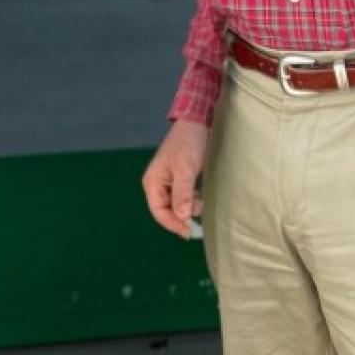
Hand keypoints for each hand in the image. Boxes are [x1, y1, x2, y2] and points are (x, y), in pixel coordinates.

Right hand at [142, 119, 208, 238]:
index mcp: (153, 182)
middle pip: (167, 210)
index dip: (172, 224)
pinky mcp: (180, 179)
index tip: (188, 232)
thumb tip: (182, 216)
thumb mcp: (186, 169)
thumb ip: (183, 193)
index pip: (159, 211)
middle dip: (182, 216)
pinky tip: (201, 198)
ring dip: (189, 208)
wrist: (197, 122)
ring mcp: (169, 182)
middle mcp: (158, 184)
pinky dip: (192, 201)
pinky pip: (184, 197)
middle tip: (198, 221)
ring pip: (177, 205)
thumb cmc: (188, 143)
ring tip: (201, 201)